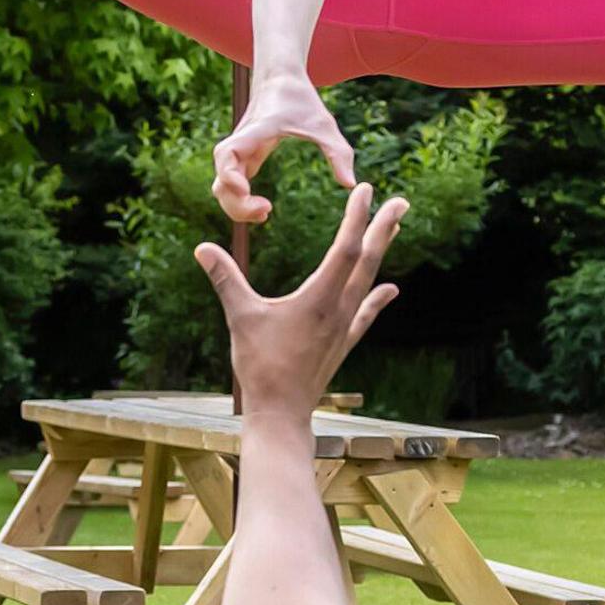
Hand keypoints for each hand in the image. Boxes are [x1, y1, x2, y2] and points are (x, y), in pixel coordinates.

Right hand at [197, 184, 407, 419]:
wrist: (281, 414)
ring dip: (381, 253)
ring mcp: (344, 328)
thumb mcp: (240, 318)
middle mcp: (339, 310)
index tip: (366, 190)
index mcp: (318, 300)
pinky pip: (366, 314)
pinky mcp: (342, 343)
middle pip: (367, 261)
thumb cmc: (260, 367)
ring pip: (368, 282)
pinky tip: (391, 289)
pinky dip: (378, 298)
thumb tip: (202, 247)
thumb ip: (225, 279)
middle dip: (384, 228)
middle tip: (401, 202)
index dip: (356, 218)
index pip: (344, 249)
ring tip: (394, 229)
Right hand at [213, 73, 358, 225]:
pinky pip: (231, 184)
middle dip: (236, 202)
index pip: (227, 154)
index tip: (245, 190)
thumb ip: (338, 153)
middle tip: (265, 211)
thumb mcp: (324, 124)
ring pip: (222, 186)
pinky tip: (263, 208)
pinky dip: (240, 200)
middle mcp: (241, 143)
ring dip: (236, 204)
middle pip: (221, 181)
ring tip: (265, 213)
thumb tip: (351, 185)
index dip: (229, 175)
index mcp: (256, 132)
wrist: (281, 79)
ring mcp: (240, 152)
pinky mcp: (245, 158)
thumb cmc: (302, 99)